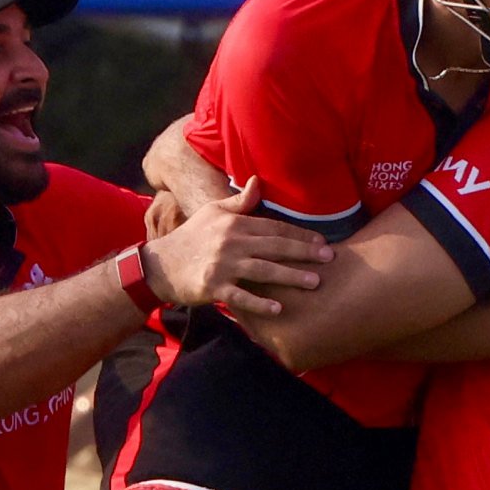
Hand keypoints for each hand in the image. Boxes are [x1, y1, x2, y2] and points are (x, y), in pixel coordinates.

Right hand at [141, 179, 328, 319]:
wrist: (160, 264)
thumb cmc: (191, 237)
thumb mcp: (212, 213)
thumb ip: (239, 202)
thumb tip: (257, 181)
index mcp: (234, 223)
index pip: (274, 228)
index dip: (300, 235)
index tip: (322, 242)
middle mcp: (231, 242)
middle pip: (274, 247)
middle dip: (304, 253)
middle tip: (329, 260)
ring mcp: (222, 265)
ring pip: (263, 270)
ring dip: (290, 276)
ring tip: (314, 283)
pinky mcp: (212, 286)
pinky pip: (240, 296)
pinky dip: (259, 303)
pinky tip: (278, 308)